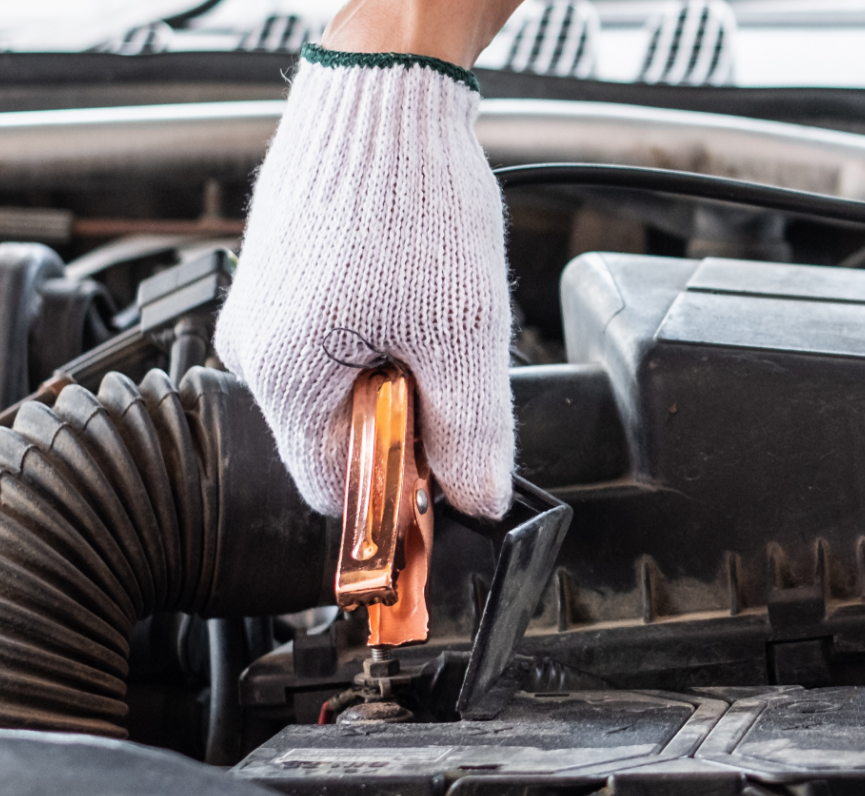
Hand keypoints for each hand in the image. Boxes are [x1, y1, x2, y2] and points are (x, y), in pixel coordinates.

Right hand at [215, 43, 514, 519]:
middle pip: (342, 437)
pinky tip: (420, 291)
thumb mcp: (463, 337)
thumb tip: (478, 501)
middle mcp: (257, 348)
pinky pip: (343, 339)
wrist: (386, 96)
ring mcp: (268, 311)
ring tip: (437, 315)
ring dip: (405, 372)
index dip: (401, 492)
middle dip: (407, 420)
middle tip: (453, 367)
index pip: (336, 490)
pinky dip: (391, 331)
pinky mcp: (290, 279)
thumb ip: (471, 434)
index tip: (451, 469)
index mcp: (281, 377)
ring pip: (349, 386)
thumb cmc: (411, 198)